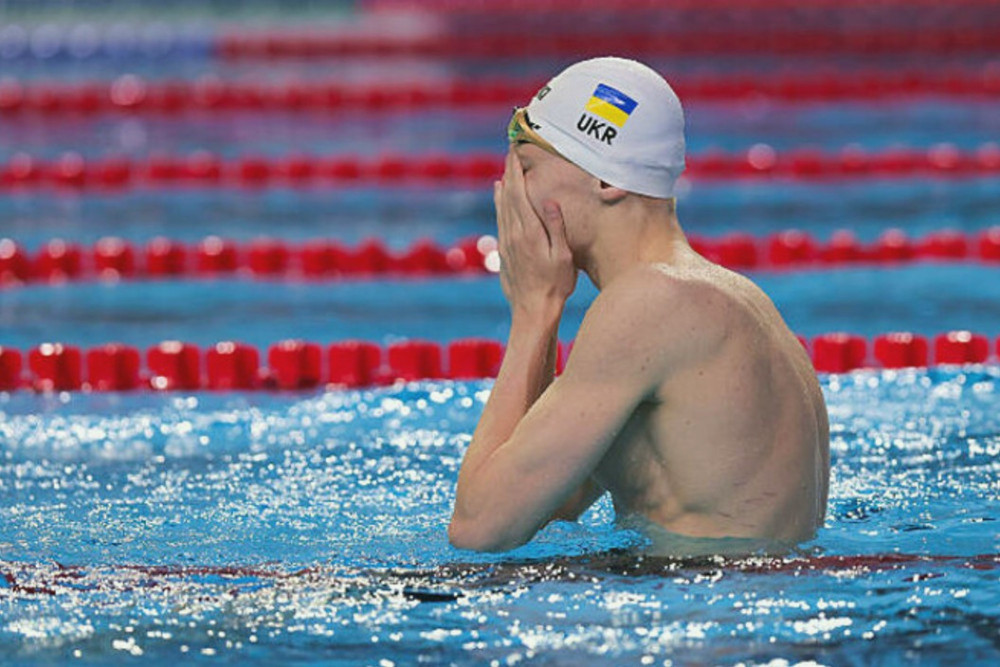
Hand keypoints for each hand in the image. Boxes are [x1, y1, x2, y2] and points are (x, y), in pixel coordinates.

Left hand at [494, 150, 576, 318]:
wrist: (532, 311)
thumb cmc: (555, 285)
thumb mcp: (563, 256)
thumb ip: (556, 227)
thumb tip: (550, 201)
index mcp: (529, 231)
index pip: (519, 193)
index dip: (516, 171)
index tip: (515, 152)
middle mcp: (514, 233)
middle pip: (507, 195)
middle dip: (509, 172)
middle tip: (509, 152)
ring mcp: (506, 242)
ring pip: (501, 205)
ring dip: (503, 185)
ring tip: (505, 168)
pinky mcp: (504, 250)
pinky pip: (499, 218)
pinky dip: (499, 202)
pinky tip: (499, 194)